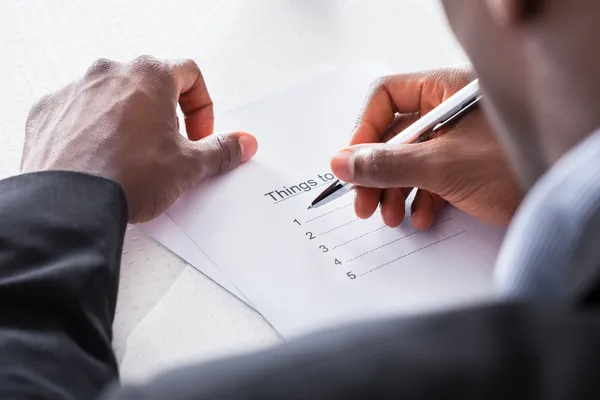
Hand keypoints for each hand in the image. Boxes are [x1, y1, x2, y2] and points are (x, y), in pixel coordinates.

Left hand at [21, 56, 257, 222]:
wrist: (70, 205)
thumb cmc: (126, 177)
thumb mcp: (188, 166)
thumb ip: (221, 150)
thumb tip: (242, 144)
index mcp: (148, 75)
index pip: (190, 74)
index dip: (202, 108)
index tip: (198, 136)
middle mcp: (109, 73)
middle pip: (150, 85)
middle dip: (166, 116)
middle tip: (169, 149)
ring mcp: (74, 90)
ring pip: (114, 98)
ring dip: (130, 121)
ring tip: (133, 159)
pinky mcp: (48, 112)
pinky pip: (80, 113)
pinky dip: (94, 131)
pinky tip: (101, 161)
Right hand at [330, 67, 521, 228]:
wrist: (562, 201)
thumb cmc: (516, 168)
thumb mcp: (441, 165)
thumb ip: (386, 163)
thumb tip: (341, 161)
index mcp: (444, 91)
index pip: (385, 98)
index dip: (363, 130)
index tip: (352, 163)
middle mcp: (448, 112)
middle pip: (393, 135)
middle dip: (375, 172)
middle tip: (363, 202)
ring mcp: (457, 140)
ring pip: (408, 160)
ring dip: (393, 190)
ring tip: (391, 216)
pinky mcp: (466, 166)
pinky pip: (429, 178)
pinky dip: (420, 199)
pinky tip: (423, 217)